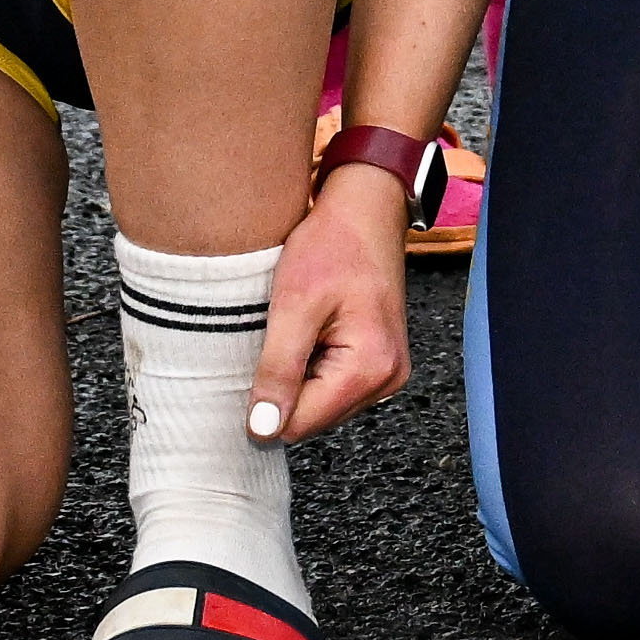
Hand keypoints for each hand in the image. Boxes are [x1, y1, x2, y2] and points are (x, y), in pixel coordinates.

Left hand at [255, 163, 413, 447]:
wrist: (366, 209)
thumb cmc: (332, 246)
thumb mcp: (294, 304)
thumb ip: (279, 370)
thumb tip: (263, 431)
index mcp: (370, 368)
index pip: (301, 424)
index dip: (265, 402)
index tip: (251, 363)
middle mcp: (387, 379)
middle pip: (313, 419)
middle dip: (284, 388)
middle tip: (277, 337)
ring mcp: (387, 372)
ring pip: (321, 405)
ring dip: (297, 377)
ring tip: (295, 331)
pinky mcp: (379, 362)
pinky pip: (333, 387)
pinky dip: (312, 367)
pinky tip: (309, 333)